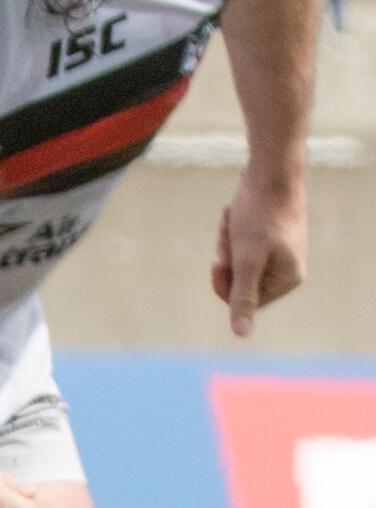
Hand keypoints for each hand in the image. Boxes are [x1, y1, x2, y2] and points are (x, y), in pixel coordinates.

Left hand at [217, 172, 308, 336]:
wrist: (270, 173)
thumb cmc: (260, 216)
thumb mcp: (246, 260)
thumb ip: (242, 296)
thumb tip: (240, 333)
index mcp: (288, 279)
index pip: (243, 301)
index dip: (225, 283)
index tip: (219, 262)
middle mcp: (287, 268)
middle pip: (238, 278)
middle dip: (228, 256)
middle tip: (233, 234)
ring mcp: (278, 250)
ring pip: (235, 258)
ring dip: (227, 239)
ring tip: (237, 220)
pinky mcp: (268, 234)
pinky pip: (238, 240)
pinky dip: (231, 228)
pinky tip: (237, 212)